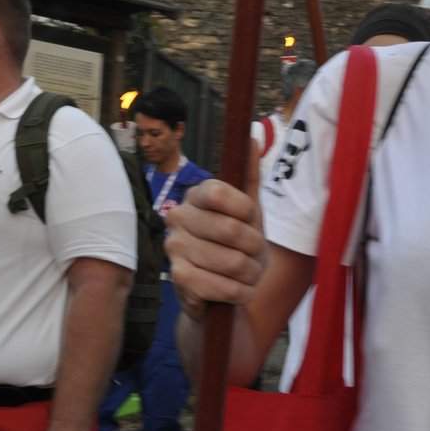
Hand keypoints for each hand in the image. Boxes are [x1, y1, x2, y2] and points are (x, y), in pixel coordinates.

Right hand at [166, 159, 265, 322]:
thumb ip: (249, 176)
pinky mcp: (177, 278)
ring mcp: (174, 247)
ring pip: (233, 262)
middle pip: (232, 230)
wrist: (220, 293)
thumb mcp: (248, 211)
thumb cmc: (237, 247)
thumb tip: (252, 137)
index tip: (251, 220)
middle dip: (255, 249)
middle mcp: (179, 217)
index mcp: (196, 195)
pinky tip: (238, 291)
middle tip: (255, 255)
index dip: (245, 210)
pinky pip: (224, 286)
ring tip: (247, 275)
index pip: (219, 192)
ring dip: (251, 274)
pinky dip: (241, 292)